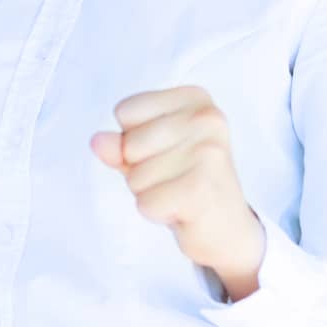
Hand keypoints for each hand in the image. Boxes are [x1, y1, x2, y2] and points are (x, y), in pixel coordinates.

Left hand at [90, 86, 264, 300]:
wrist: (228, 228)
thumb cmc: (186, 181)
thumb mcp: (150, 154)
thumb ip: (120, 144)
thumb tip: (98, 141)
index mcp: (194, 98)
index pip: (126, 111)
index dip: (133, 139)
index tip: (166, 152)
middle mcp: (206, 118)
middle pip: (129, 145)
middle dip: (140, 170)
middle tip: (173, 178)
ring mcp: (208, 151)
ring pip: (135, 176)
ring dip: (149, 193)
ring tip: (178, 192)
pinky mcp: (202, 187)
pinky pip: (146, 202)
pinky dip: (156, 212)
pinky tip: (182, 209)